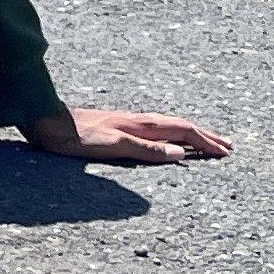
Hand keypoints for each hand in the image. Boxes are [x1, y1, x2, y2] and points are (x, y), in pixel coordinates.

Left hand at [22, 106, 232, 164]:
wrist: (46, 121)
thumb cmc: (76, 137)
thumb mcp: (113, 146)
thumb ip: (146, 150)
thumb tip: (181, 153)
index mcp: (142, 124)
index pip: (184, 131)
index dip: (206, 142)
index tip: (226, 152)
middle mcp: (139, 120)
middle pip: (180, 126)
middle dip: (205, 136)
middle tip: (227, 147)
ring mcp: (129, 121)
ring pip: (169, 126)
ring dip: (191, 134)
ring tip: (206, 142)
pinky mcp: (119, 125)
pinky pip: (156, 129)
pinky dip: (172, 135)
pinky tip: (168, 139)